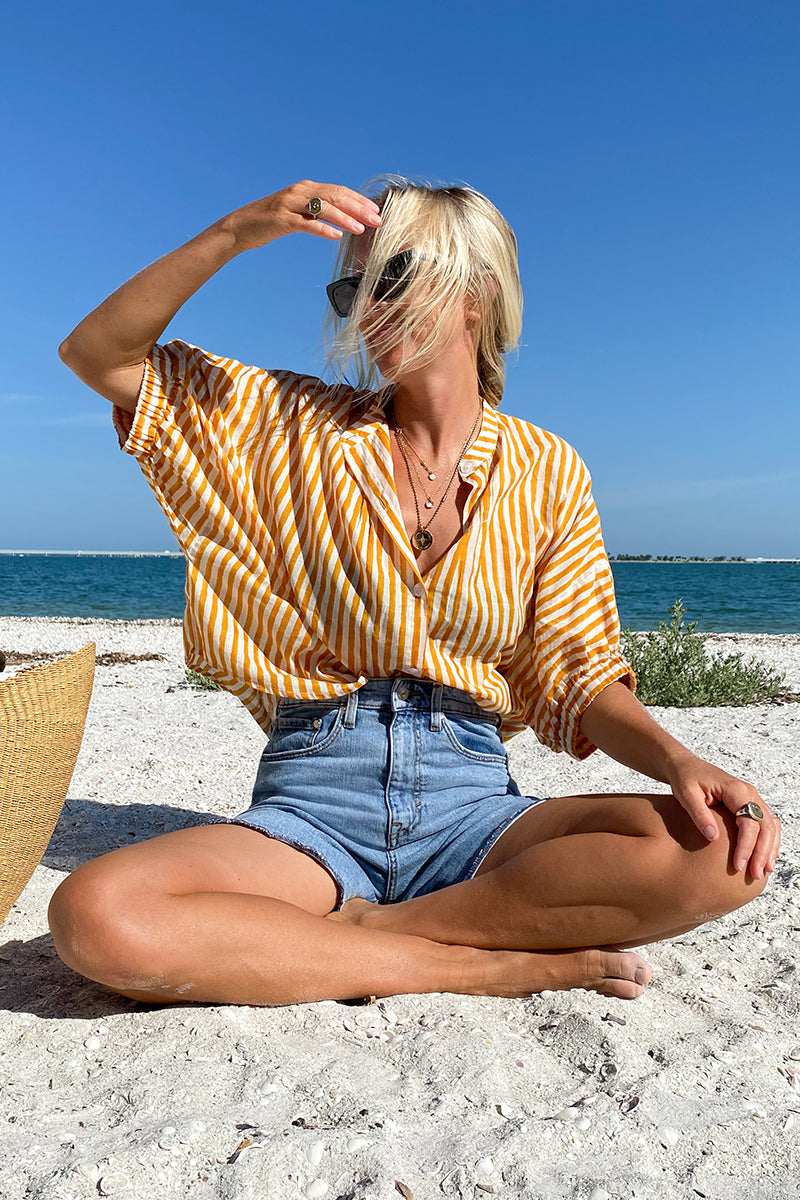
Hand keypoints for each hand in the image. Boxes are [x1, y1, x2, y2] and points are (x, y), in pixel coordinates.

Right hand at [222, 180, 381, 252]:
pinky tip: (336, 236)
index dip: (359, 201)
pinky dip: (323, 229)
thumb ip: (316, 211)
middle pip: (336, 196)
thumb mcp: (297, 213)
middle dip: (359, 208)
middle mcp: (300, 191)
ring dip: (345, 218)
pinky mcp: (281, 220)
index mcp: (306, 188)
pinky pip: (306, 223)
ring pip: (323, 208)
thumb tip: (340, 219)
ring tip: (361, 229)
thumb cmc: (270, 222)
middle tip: (377, 220)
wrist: (240, 227)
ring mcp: (290, 204)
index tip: (376, 212)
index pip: (339, 191)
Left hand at [668, 753, 780, 879]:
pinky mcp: (749, 804)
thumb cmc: (685, 778)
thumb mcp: (686, 794)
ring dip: (769, 848)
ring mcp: (751, 798)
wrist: (685, 766)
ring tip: (764, 870)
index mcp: (736, 790)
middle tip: (755, 874)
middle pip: (765, 826)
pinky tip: (765, 856)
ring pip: (770, 826)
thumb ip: (699, 815)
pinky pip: (766, 823)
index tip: (739, 865)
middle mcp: (749, 793)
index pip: (749, 822)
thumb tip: (713, 837)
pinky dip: (768, 840)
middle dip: (762, 852)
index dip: (747, 846)